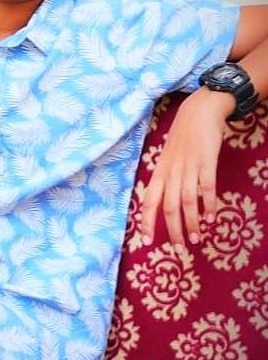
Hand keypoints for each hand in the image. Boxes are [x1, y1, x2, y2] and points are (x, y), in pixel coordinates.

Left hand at [140, 88, 233, 250]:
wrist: (198, 112)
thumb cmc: (182, 138)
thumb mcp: (168, 159)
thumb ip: (166, 179)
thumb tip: (164, 204)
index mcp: (160, 172)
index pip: (149, 201)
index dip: (146, 222)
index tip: (146, 241)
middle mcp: (172, 171)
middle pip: (169, 206)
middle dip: (173, 230)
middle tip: (180, 247)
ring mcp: (189, 166)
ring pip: (187, 201)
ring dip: (192, 222)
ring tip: (196, 238)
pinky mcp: (206, 162)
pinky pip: (207, 188)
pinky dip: (209, 205)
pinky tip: (212, 217)